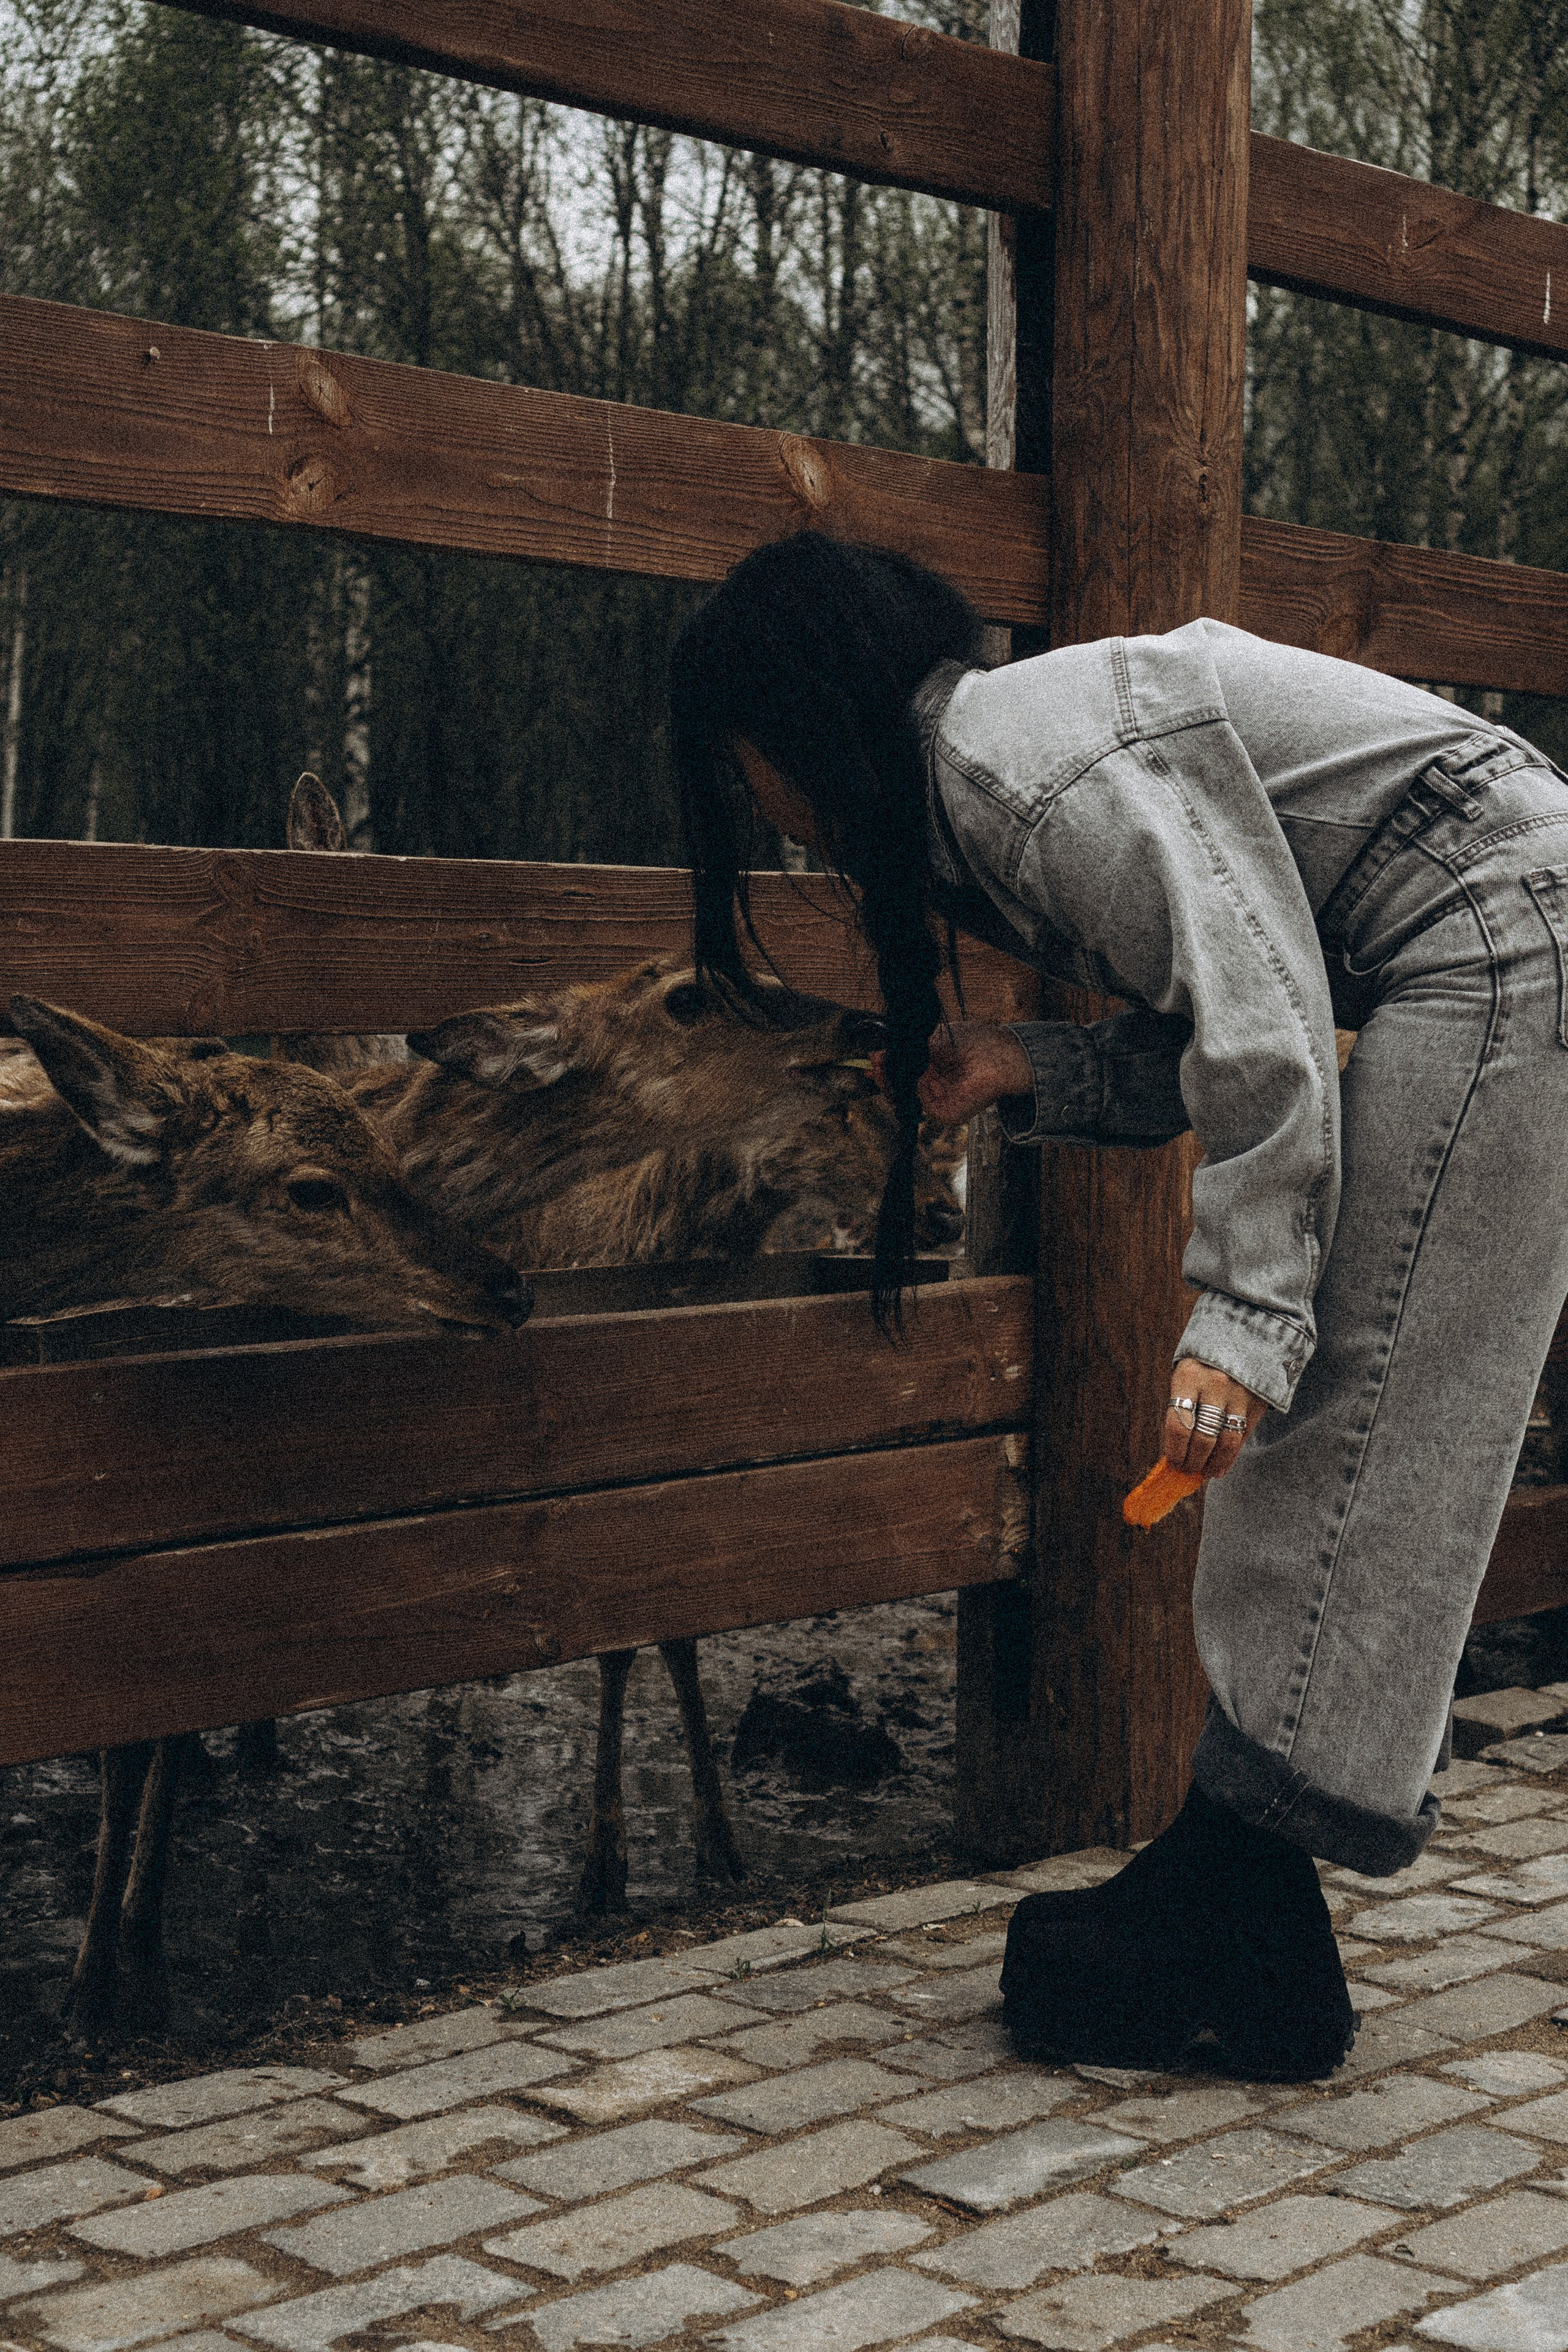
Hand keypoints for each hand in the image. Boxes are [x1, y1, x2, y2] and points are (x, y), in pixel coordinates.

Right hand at [870, 1022, 1033, 1124]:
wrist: (999, 1055)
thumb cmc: (972, 1042)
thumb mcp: (930, 1040)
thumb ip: (906, 1050)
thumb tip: (877, 1053)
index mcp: (932, 1071)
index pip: (902, 1075)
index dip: (886, 1069)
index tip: (872, 1058)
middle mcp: (934, 1089)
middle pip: (900, 1090)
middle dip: (885, 1075)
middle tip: (875, 1061)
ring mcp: (940, 1102)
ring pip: (907, 1099)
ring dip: (894, 1082)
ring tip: (885, 1064)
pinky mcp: (947, 1114)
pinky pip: (922, 1104)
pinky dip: (917, 1089)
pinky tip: (915, 1074)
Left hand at [1165, 1357, 1267, 1480]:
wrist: (1246, 1334)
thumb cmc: (1206, 1361)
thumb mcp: (1187, 1373)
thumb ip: (1182, 1406)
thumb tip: (1175, 1449)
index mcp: (1188, 1376)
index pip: (1178, 1425)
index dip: (1175, 1451)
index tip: (1172, 1463)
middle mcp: (1215, 1386)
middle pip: (1202, 1438)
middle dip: (1192, 1462)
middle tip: (1187, 1471)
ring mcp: (1239, 1394)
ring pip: (1226, 1443)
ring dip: (1213, 1464)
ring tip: (1204, 1473)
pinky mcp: (1257, 1402)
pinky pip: (1242, 1438)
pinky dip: (1229, 1458)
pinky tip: (1220, 1467)